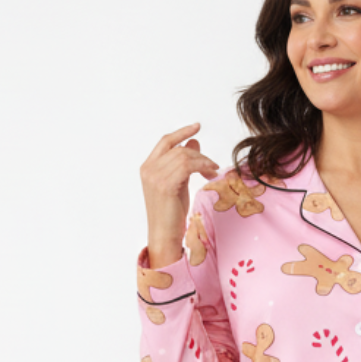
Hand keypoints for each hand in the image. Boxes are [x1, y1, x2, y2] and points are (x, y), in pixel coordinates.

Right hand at [140, 123, 221, 265]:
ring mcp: (155, 176)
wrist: (164, 235)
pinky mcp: (165, 184)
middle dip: (199, 154)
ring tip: (212, 171)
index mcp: (148, 167)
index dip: (181, 133)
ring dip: (203, 162)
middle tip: (212, 165)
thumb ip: (183, 163)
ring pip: (184, 157)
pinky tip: (209, 174)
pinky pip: (188, 166)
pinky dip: (202, 167)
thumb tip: (194, 143)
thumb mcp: (178, 183)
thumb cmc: (171, 213)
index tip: (196, 126)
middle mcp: (149, 169)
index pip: (165, 142)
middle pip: (178, 149)